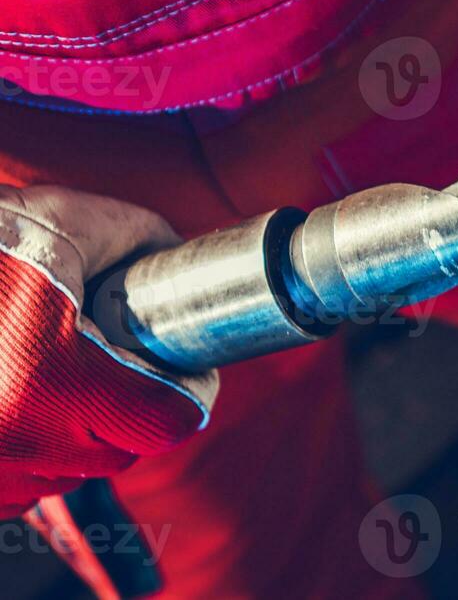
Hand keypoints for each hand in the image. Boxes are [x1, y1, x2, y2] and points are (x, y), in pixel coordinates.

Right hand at [0, 185, 215, 515]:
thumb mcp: (65, 221)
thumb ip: (140, 244)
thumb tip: (179, 264)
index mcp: (45, 380)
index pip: (164, 421)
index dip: (188, 389)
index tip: (185, 365)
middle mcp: (8, 441)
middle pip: (119, 450)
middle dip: (130, 406)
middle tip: (115, 359)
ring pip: (64, 473)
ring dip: (73, 433)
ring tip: (49, 371)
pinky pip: (13, 486)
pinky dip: (24, 450)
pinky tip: (12, 395)